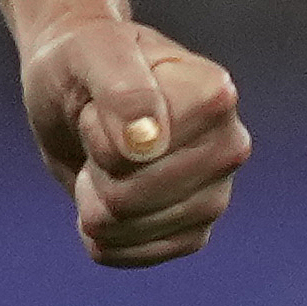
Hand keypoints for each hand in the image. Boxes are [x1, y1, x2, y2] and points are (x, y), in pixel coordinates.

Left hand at [20, 16, 248, 266]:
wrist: (77, 85)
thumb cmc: (83, 59)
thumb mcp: (89, 52)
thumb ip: (121, 89)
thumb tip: (147, 142)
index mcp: (214, 95)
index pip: (140, 150)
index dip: (99, 130)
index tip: (102, 101)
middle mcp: (229, 147)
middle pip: (130, 198)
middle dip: (95, 168)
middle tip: (98, 129)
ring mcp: (217, 194)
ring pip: (127, 228)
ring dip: (93, 198)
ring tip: (105, 158)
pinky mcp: (195, 232)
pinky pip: (130, 254)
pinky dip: (100, 231)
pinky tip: (105, 194)